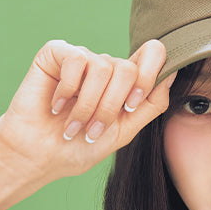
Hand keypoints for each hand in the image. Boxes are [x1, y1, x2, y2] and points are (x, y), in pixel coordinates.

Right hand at [0, 39, 174, 209]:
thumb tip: (171, 74)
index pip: (152, 55)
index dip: (149, 76)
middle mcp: (105, 66)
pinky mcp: (57, 53)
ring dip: (87, 105)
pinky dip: (68, 90)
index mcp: (124, 83)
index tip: (131, 107)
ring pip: (104, 66)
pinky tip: (55, 105)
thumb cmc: (78, 147)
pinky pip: (77, 60)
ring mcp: (82, 58)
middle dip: (111, 106)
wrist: (40, 156)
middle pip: (128, 68)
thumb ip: (150, 105)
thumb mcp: (123, 132)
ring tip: (72, 125)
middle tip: (92, 130)